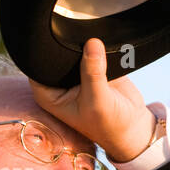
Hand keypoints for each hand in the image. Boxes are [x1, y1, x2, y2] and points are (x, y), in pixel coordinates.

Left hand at [28, 36, 156, 163]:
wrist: (132, 127)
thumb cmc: (109, 124)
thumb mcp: (98, 101)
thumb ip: (93, 73)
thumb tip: (92, 43)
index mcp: (49, 95)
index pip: (37, 68)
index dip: (47, 56)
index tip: (64, 51)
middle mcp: (59, 83)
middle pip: (56, 55)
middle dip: (69, 49)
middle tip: (86, 56)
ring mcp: (76, 74)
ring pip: (75, 49)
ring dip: (86, 47)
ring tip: (99, 57)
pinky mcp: (93, 65)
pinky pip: (92, 48)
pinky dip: (99, 47)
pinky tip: (107, 52)